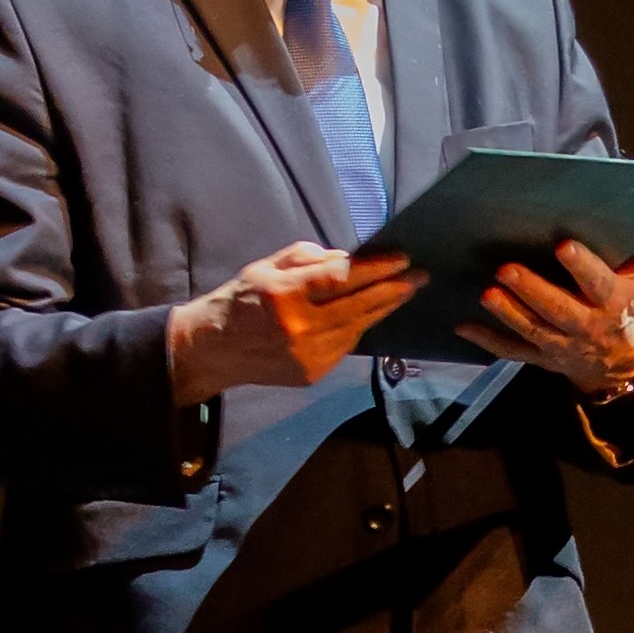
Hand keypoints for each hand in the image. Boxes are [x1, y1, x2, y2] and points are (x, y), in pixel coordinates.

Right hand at [170, 239, 429, 405]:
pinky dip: (359, 328)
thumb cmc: (242, 300)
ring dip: (382, 309)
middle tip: (419, 276)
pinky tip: (370, 315)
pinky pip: (346, 346)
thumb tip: (349, 258)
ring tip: (402, 292)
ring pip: (357, 328)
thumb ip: (308, 259)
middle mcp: (299, 328)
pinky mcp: (311, 374)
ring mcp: (307, 355)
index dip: (376, 268)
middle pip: (358, 306)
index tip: (401, 258)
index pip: (341, 278)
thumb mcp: (267, 267)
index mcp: (285, 294)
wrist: (214, 349)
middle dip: (393, 289)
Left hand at [476, 209, 633, 398]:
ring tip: (487, 293)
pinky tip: (463, 326)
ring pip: (533, 331)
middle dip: (533, 291)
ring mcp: (561, 345)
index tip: (563, 247)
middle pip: (559, 311)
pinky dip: (488, 341)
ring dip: (508, 314)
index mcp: (613, 301)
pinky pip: (513, 352)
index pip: (598, 284)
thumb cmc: (629, 304)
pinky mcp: (540, 357)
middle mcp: (587, 326)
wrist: (620, 363)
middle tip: (507, 269)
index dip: (582, 268)